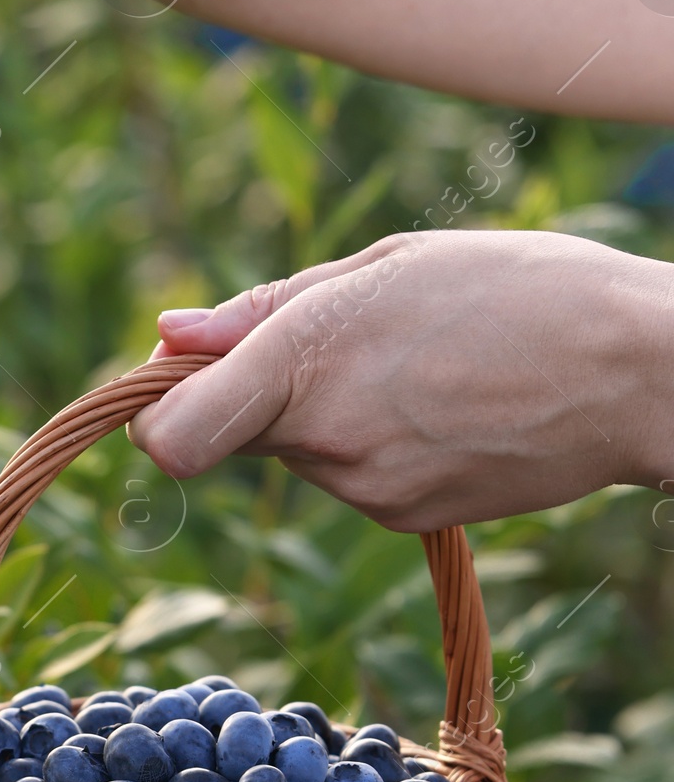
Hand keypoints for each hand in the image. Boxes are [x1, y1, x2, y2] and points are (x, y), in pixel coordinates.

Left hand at [128, 229, 673, 529]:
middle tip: (343, 338)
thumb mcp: (383, 263)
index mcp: (304, 357)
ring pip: (296, 452)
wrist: (638, 372)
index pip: (168, 433)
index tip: (178, 375)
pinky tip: (442, 403)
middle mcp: (324, 438)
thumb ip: (262, 307)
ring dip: (325, 412)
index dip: (156, 406)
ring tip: (416, 362)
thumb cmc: (515, 288)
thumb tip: (168, 334)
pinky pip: (352, 476)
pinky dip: (374, 443)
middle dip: (257, 390)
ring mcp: (367, 488)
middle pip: (232, 431)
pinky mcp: (407, 517)